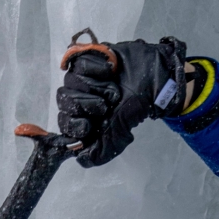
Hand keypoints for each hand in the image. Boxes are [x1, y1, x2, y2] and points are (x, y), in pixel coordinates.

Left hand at [56, 35, 187, 168]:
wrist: (154, 79)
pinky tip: (110, 71)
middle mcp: (78, 97)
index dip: (74, 124)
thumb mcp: (120, 133)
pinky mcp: (86, 57)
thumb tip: (81, 160)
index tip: (90, 125)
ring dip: (97, 86)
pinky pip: (78, 61)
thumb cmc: (136, 106)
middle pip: (64, 99)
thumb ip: (102, 149)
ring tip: (113, 87)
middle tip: (107, 104)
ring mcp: (81, 76)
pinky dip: (96, 68)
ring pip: (71, 80)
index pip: (63, 121)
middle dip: (89, 104)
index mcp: (83, 117)